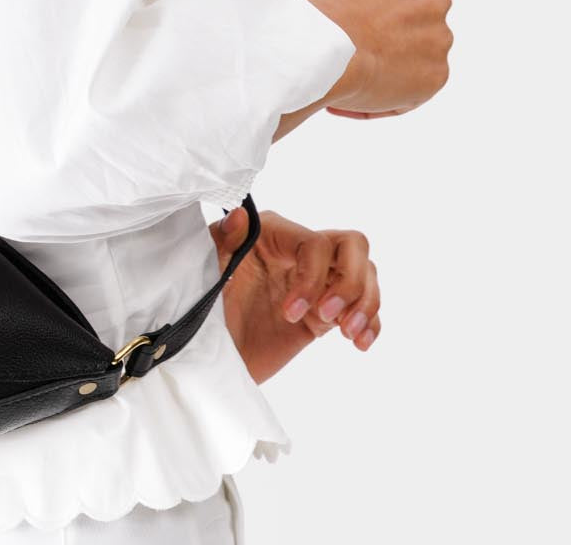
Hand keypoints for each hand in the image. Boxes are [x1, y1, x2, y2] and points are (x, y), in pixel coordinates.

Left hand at [209, 204, 380, 383]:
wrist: (202, 353)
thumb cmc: (199, 304)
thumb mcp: (206, 270)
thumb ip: (223, 240)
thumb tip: (242, 216)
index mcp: (272, 234)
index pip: (315, 242)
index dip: (313, 276)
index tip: (291, 312)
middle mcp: (298, 253)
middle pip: (353, 246)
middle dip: (352, 282)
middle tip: (330, 317)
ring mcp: (314, 283)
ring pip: (365, 273)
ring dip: (366, 303)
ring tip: (349, 334)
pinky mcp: (322, 315)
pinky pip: (362, 308)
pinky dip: (371, 323)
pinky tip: (360, 342)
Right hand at [300, 0, 453, 118]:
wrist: (320, 53)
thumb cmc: (315, 15)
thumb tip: (344, 2)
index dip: (376, 1)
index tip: (355, 16)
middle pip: (418, 16)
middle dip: (393, 31)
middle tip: (357, 47)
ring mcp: (440, 38)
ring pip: (419, 53)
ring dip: (394, 63)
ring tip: (354, 76)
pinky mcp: (438, 75)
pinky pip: (415, 87)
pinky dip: (391, 94)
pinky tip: (357, 94)